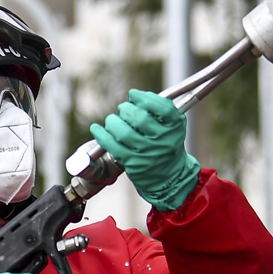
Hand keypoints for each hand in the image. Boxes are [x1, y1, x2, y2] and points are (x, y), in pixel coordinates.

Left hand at [89, 89, 200, 211]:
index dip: (145, 98)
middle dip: (126, 109)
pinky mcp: (133, 163)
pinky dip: (102, 135)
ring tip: (112, 121)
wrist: (168, 178)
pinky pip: (113, 146)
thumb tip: (135, 96)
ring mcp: (147, 153)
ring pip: (124, 132)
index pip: (163, 107)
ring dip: (113, 122)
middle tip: (123, 110)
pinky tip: (97, 129)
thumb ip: (159, 111)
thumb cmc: (166, 146)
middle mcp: (163, 140)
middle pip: (140, 118)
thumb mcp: (172, 128)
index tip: (134, 95)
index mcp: (175, 127)